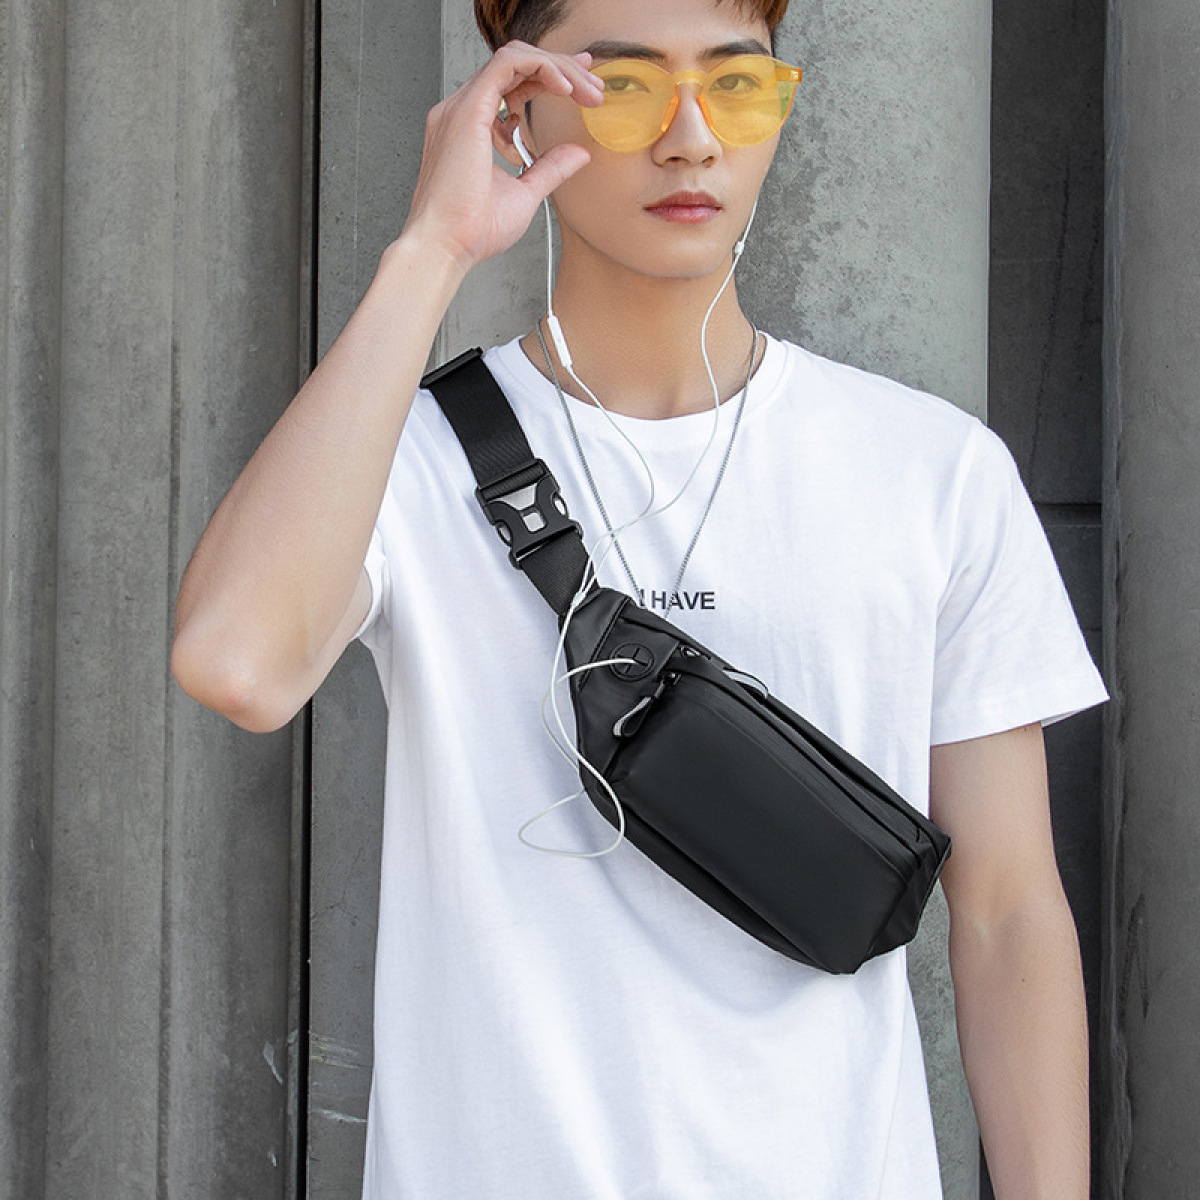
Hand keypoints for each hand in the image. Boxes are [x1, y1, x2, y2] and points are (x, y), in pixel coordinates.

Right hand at [401, 41, 603, 273]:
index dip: (548, 76)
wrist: (445, 246)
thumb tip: (578, 154)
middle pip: (515, 66)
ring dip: (556, 67)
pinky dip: (540, 68)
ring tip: (587, 90)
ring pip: (514, 58)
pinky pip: (507, 64)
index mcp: (470, 127)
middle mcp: (461, 110)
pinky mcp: (468, 110)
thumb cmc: (473, 230)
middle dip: (560, 68)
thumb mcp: (525, 193)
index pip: (511, 84)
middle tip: (594, 85)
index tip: (581, 85)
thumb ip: (550, 169)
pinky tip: (566, 87)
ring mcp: (461, 107)